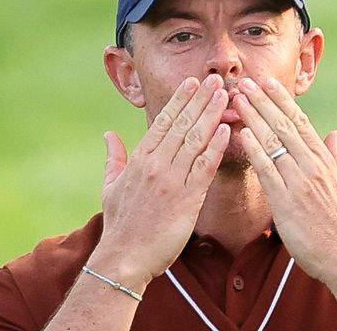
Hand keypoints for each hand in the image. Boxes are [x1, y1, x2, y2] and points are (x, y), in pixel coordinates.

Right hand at [94, 75, 229, 283]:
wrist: (124, 258)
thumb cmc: (119, 224)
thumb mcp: (110, 186)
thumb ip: (114, 157)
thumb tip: (108, 135)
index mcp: (140, 159)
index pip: (163, 121)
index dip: (180, 100)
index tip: (193, 82)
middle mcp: (156, 164)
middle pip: (182, 124)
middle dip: (200, 100)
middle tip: (215, 79)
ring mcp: (172, 180)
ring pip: (195, 140)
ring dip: (211, 115)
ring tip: (225, 95)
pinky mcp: (187, 199)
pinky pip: (204, 167)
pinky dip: (216, 147)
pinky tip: (227, 130)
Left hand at [233, 77, 336, 283]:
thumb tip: (335, 133)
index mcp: (324, 161)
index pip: (300, 122)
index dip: (282, 101)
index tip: (268, 83)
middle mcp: (312, 166)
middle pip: (284, 126)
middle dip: (263, 102)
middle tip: (245, 83)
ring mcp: (299, 183)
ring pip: (274, 142)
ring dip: (254, 118)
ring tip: (238, 100)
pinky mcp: (286, 202)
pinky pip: (267, 170)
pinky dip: (255, 150)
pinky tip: (242, 134)